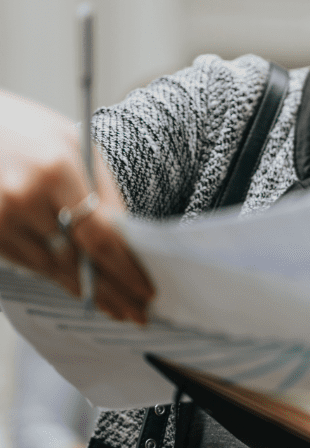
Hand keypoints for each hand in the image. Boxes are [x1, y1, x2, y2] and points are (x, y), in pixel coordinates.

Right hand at [0, 90, 153, 321]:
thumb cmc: (30, 133)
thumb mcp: (75, 148)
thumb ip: (101, 193)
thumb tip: (127, 242)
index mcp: (58, 168)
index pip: (101, 235)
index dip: (126, 270)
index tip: (147, 292)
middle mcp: (25, 195)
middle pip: (77, 261)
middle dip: (111, 292)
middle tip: (137, 314)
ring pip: (51, 267)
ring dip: (84, 290)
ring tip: (114, 307)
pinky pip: (26, 263)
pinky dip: (53, 275)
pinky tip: (76, 286)